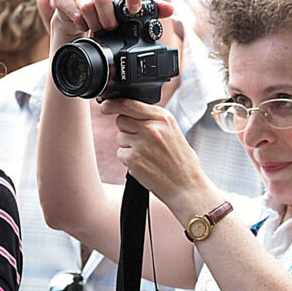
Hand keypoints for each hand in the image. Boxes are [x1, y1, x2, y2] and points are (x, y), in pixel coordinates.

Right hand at [48, 0, 174, 44]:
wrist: (79, 18)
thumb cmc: (108, 11)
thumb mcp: (130, 10)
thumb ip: (152, 8)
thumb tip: (171, 10)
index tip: (134, 10)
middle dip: (109, 18)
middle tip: (112, 27)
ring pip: (87, 6)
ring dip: (95, 23)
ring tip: (99, 28)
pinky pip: (73, 12)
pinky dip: (81, 24)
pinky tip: (84, 25)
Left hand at [101, 98, 210, 213]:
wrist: (187, 186)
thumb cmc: (182, 162)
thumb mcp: (173, 132)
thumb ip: (154, 120)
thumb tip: (129, 114)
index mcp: (163, 118)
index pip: (130, 104)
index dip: (113, 104)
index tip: (105, 106)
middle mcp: (151, 128)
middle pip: (121, 120)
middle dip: (127, 129)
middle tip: (142, 141)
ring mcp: (141, 143)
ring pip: (120, 137)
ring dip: (129, 145)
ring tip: (148, 156)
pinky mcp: (132, 159)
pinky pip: (121, 153)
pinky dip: (129, 160)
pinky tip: (145, 165)